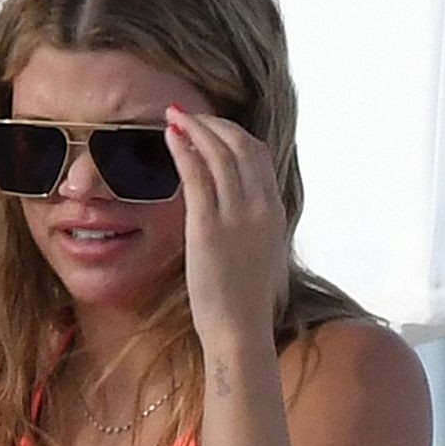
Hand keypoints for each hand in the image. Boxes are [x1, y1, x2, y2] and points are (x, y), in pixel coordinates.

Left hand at [165, 105, 287, 349]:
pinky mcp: (208, 228)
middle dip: (212, 122)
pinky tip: (170, 137)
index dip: (232, 133)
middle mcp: (260, 207)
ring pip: (218, 153)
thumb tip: (236, 211)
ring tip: (174, 116)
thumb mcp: (258, 255)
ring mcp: (236, 216)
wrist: (240, 332)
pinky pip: (196, 174)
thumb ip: (252, 226)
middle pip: (240, 144)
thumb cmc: (244, 303)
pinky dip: (183, 148)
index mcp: (274, 211)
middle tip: (187, 113)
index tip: (210, 127)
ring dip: (195, 127)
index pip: (258, 155)